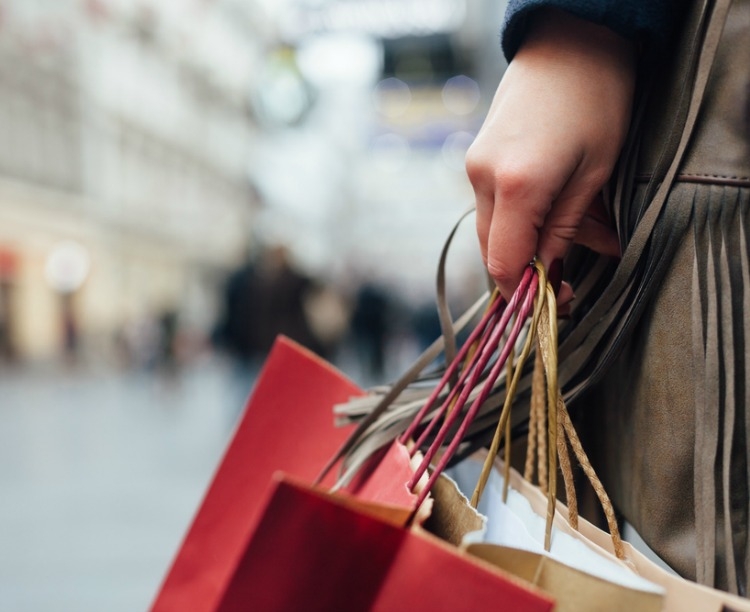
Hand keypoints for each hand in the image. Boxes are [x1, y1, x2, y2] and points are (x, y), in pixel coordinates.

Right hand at [465, 8, 635, 301]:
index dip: (525, 292)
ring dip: (526, 245)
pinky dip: (518, 220)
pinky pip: (492, 206)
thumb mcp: (596, 172)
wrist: (569, 41)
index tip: (555, 301)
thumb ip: (567, 229)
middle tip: (568, 279)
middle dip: (527, 272)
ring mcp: (474, 167)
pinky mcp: (476, 158)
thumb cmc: (596, 98)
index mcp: (517, 185)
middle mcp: (483, 178)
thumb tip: (551, 274)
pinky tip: (553, 211)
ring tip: (575, 236)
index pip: (503, 264)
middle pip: (491, 252)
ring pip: (491, 231)